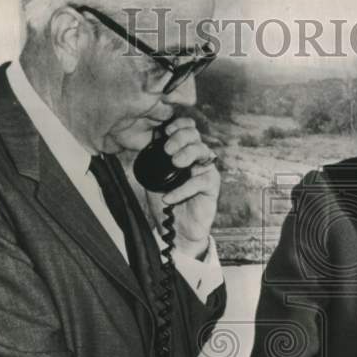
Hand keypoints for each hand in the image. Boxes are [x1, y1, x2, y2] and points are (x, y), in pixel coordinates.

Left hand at [144, 117, 219, 257]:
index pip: (187, 129)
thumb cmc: (165, 204)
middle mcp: (197, 158)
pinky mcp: (212, 187)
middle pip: (195, 136)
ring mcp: (206, 171)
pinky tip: (169, 197)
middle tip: (168, 149)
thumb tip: (145, 144)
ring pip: (203, 151)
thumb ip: (152, 163)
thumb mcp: (152, 179)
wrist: (175, 231)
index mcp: (184, 151)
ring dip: (188, 153)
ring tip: (175, 163)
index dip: (179, 125)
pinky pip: (201, 181)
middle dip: (181, 137)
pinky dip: (183, 188)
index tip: (165, 131)